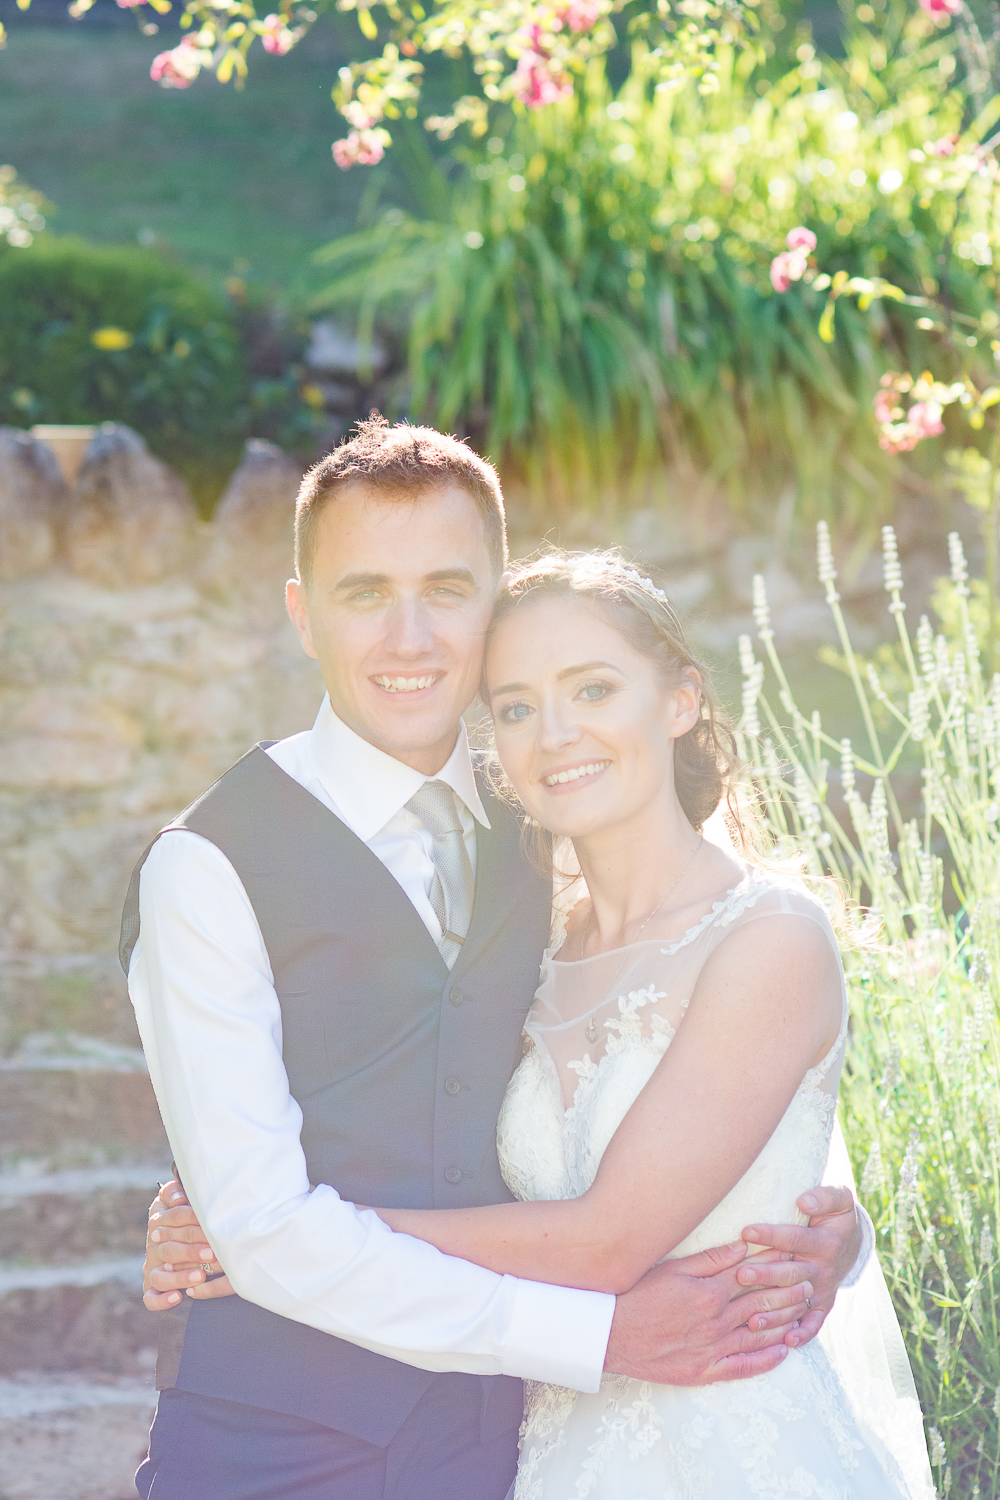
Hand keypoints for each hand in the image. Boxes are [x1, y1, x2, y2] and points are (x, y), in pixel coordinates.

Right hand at [143, 1180, 234, 1309]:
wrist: (179, 1231)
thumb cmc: (187, 1211)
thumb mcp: (179, 1196)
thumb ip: (176, 1191)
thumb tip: (180, 1198)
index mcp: (159, 1220)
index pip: (174, 1219)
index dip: (191, 1220)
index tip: (208, 1225)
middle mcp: (153, 1245)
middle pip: (168, 1249)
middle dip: (191, 1252)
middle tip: (212, 1254)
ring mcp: (151, 1266)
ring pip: (159, 1276)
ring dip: (180, 1277)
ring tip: (200, 1277)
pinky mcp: (151, 1285)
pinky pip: (150, 1297)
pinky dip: (161, 1300)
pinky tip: (177, 1297)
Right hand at [605, 1238, 814, 1384]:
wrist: (611, 1335)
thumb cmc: (638, 1295)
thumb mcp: (672, 1268)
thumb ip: (710, 1259)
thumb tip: (744, 1246)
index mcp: (709, 1292)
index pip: (753, 1274)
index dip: (776, 1264)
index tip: (795, 1253)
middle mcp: (716, 1321)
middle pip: (762, 1303)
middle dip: (789, 1290)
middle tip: (811, 1280)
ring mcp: (712, 1349)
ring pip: (760, 1334)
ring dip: (785, 1321)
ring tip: (805, 1310)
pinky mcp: (705, 1372)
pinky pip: (744, 1368)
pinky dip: (766, 1360)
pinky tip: (783, 1351)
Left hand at [739, 1184, 860, 1347]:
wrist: (852, 1241)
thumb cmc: (835, 1214)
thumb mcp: (839, 1198)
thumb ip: (824, 1196)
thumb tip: (804, 1201)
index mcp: (825, 1242)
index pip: (796, 1238)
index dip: (772, 1234)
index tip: (746, 1231)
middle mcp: (824, 1268)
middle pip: (792, 1273)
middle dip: (766, 1275)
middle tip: (741, 1274)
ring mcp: (822, 1289)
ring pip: (797, 1301)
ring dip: (776, 1311)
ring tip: (752, 1317)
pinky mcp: (823, 1304)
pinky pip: (814, 1323)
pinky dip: (803, 1333)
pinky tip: (787, 1342)